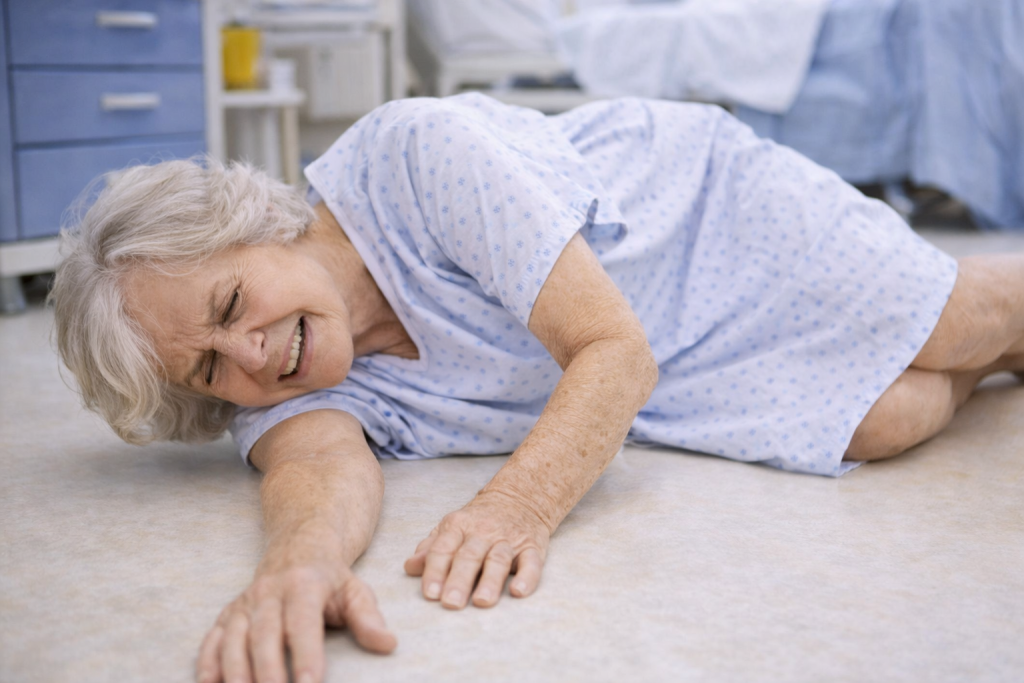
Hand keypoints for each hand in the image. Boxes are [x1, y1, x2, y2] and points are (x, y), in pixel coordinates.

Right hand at [196, 559, 395, 682]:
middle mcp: (268, 593)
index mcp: (303, 586)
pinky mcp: (228, 616)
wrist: (298, 547)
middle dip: (268, 671)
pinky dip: (208, 663)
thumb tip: (388, 643)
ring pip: (234, 640)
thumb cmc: (331, 579)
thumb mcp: (354, 591)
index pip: (303, 623)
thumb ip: (368, 618)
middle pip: (264, 635)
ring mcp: (245, 604)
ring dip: (235, 673)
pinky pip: (212, 640)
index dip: (307, 654)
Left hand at [404, 489, 550, 609]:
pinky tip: (519, 591)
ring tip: (482, 602)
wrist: (519, 497)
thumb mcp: (451, 527)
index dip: (435, 571)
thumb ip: (431, 548)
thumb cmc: (478, 521)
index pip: (443, 549)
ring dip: (490, 581)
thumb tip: (410, 567)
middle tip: (451, 603)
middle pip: (469, 556)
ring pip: (498, 559)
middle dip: (459, 580)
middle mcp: (483, 532)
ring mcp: (508, 539)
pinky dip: (527, 577)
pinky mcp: (532, 547)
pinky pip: (532, 563)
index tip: (430, 594)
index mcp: (458, 526)